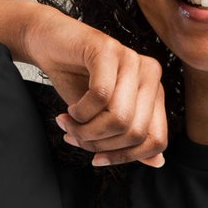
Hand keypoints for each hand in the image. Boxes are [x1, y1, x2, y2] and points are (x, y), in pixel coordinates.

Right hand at [18, 6, 166, 167]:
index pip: (156, 140)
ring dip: (87, 130)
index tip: (97, 159)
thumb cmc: (77, 80)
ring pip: (119, 118)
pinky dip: (80, 111)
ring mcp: (132, 59)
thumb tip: (158, 163)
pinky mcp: (109, 50)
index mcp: (154, 92)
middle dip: (100, 144)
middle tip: (75, 137)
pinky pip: (100, 96)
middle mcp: (150, 75)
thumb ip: (129, 138)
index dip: (126, 157)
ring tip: (69, 124)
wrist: (49, 44)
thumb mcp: (103, 116)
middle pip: (135, 133)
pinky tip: (70, 109)